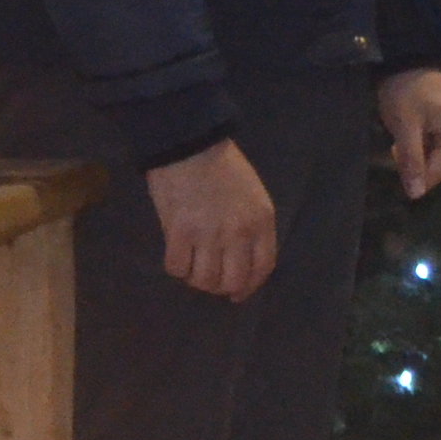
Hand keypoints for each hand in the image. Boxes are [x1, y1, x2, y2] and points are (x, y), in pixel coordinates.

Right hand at [148, 139, 279, 299]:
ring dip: (197, 280)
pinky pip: (178, 268)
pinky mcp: (179, 233)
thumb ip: (252, 226)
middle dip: (222, 287)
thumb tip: (242, 257)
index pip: (263, 268)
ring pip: (205, 279)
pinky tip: (178, 257)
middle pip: (233, 280)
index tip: (238, 293)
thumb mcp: (253, 195)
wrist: (191, 146)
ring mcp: (208, 235)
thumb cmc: (224, 167)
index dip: (250, 286)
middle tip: (211, 281)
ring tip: (193, 267)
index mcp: (261, 221)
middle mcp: (239, 233)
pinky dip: (177, 268)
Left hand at [377, 67, 440, 200]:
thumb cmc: (408, 92)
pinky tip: (405, 134)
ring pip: (430, 161)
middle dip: (412, 163)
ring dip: (412, 155)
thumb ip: (412, 161)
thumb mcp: (406, 126)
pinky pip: (430, 150)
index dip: (410, 172)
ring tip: (399, 136)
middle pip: (434, 170)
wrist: (409, 58)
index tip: (393, 154)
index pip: (434, 175)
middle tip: (396, 142)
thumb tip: (415, 195)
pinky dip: (415, 147)